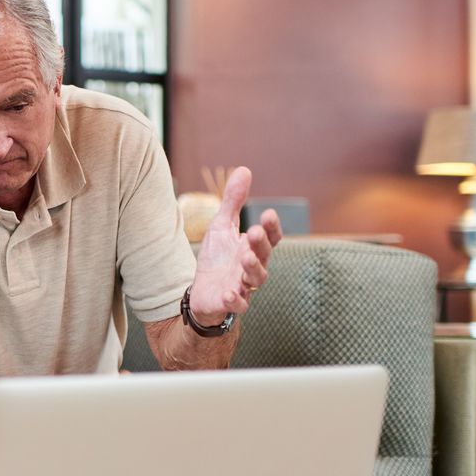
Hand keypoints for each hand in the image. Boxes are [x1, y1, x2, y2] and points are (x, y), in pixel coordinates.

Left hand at [190, 167, 282, 322]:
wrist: (202, 291)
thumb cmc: (217, 258)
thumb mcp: (222, 225)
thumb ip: (233, 202)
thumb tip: (244, 170)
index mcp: (254, 248)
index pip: (271, 237)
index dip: (272, 227)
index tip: (267, 214)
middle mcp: (253, 267)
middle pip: (264, 256)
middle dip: (261, 244)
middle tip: (254, 232)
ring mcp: (244, 286)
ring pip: (256, 279)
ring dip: (253, 268)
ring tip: (245, 256)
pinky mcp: (231, 303)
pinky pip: (239, 305)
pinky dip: (236, 300)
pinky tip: (229, 293)